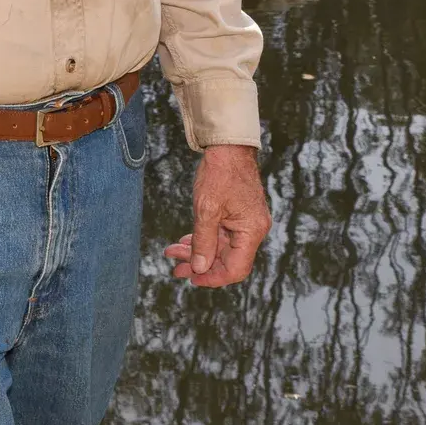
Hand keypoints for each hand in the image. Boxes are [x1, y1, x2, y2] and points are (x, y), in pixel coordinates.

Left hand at [163, 144, 269, 287]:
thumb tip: (200, 268)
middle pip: (226, 259)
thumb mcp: (206, 209)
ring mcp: (246, 222)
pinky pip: (220, 234)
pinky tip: (184, 241)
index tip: (190, 278)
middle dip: (199, 264)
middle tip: (174, 267)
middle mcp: (253, 230)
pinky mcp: (237, 215)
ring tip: (173, 253)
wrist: (227, 146)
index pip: (235, 269)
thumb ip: (203, 241)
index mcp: (251, 231)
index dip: (212, 278)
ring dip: (197, 251)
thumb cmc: (220, 173)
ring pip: (221, 247)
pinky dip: (203, 238)